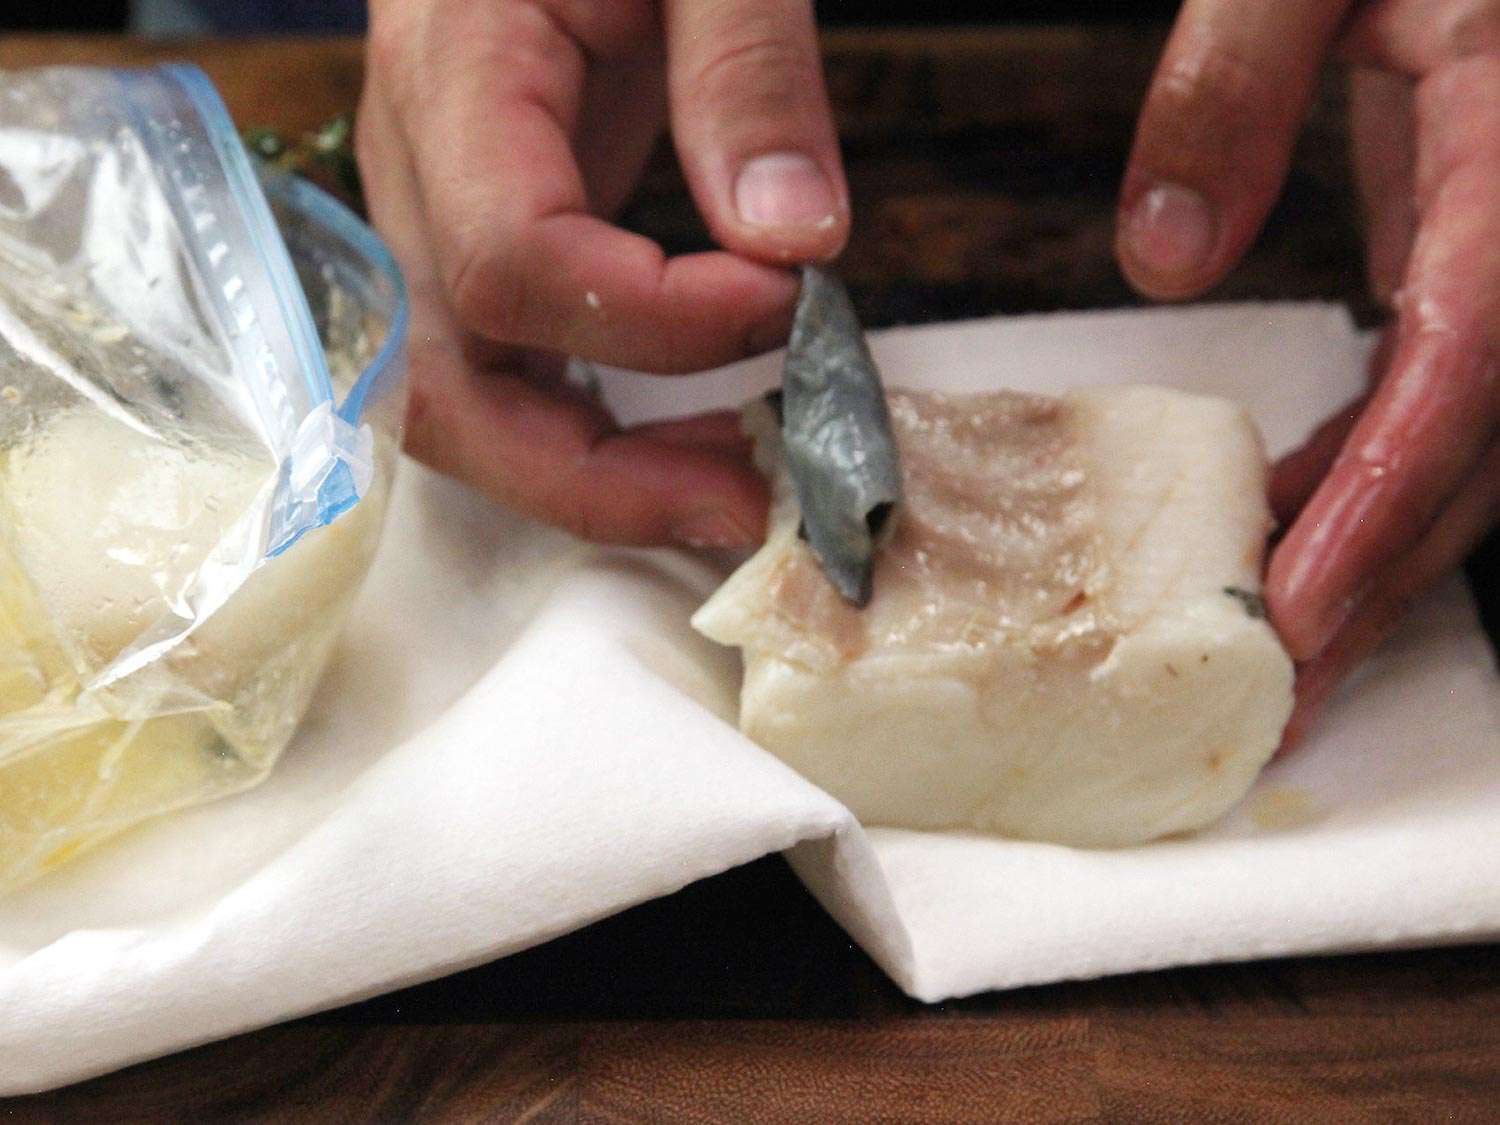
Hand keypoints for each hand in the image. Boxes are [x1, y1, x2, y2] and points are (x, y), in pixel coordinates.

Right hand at [357, 0, 847, 545]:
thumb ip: (747, 69)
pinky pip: (506, 373)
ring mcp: (434, 215)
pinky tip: (688, 442)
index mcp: (454, 74)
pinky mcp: (478, 240)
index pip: (513, 260)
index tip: (789, 303)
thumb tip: (797, 240)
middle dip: (593, 477)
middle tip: (743, 505)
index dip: (654, 318)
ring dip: (593, 478)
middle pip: (447, 385)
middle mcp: (415, 169)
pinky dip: (590, 434)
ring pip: (464, 406)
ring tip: (729, 489)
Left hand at [1115, 0, 1498, 745]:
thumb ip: (1233, 79)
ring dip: (1374, 549)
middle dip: (1380, 576)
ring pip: (1472, 439)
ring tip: (1278, 649)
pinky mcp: (1474, 254)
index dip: (1393, 490)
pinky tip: (1291, 522)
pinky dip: (1366, 474)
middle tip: (1280, 691)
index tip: (1301, 599)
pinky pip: (1440, 396)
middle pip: (1482, 439)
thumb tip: (1164, 254)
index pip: (1474, 350)